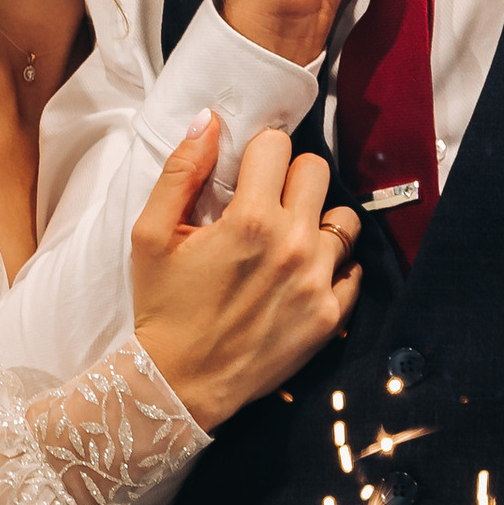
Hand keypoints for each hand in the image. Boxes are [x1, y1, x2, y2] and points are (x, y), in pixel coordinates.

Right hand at [131, 119, 363, 431]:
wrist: (180, 384)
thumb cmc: (162, 307)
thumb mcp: (150, 234)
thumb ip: (180, 171)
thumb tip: (208, 120)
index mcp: (249, 220)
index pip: (277, 145)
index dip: (256, 152)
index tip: (245, 170)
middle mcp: (293, 245)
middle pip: (317, 171)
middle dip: (289, 176)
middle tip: (265, 200)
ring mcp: (318, 282)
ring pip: (343, 218)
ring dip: (317, 219)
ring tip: (288, 237)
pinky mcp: (331, 316)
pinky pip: (354, 269)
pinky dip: (333, 265)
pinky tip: (302, 273)